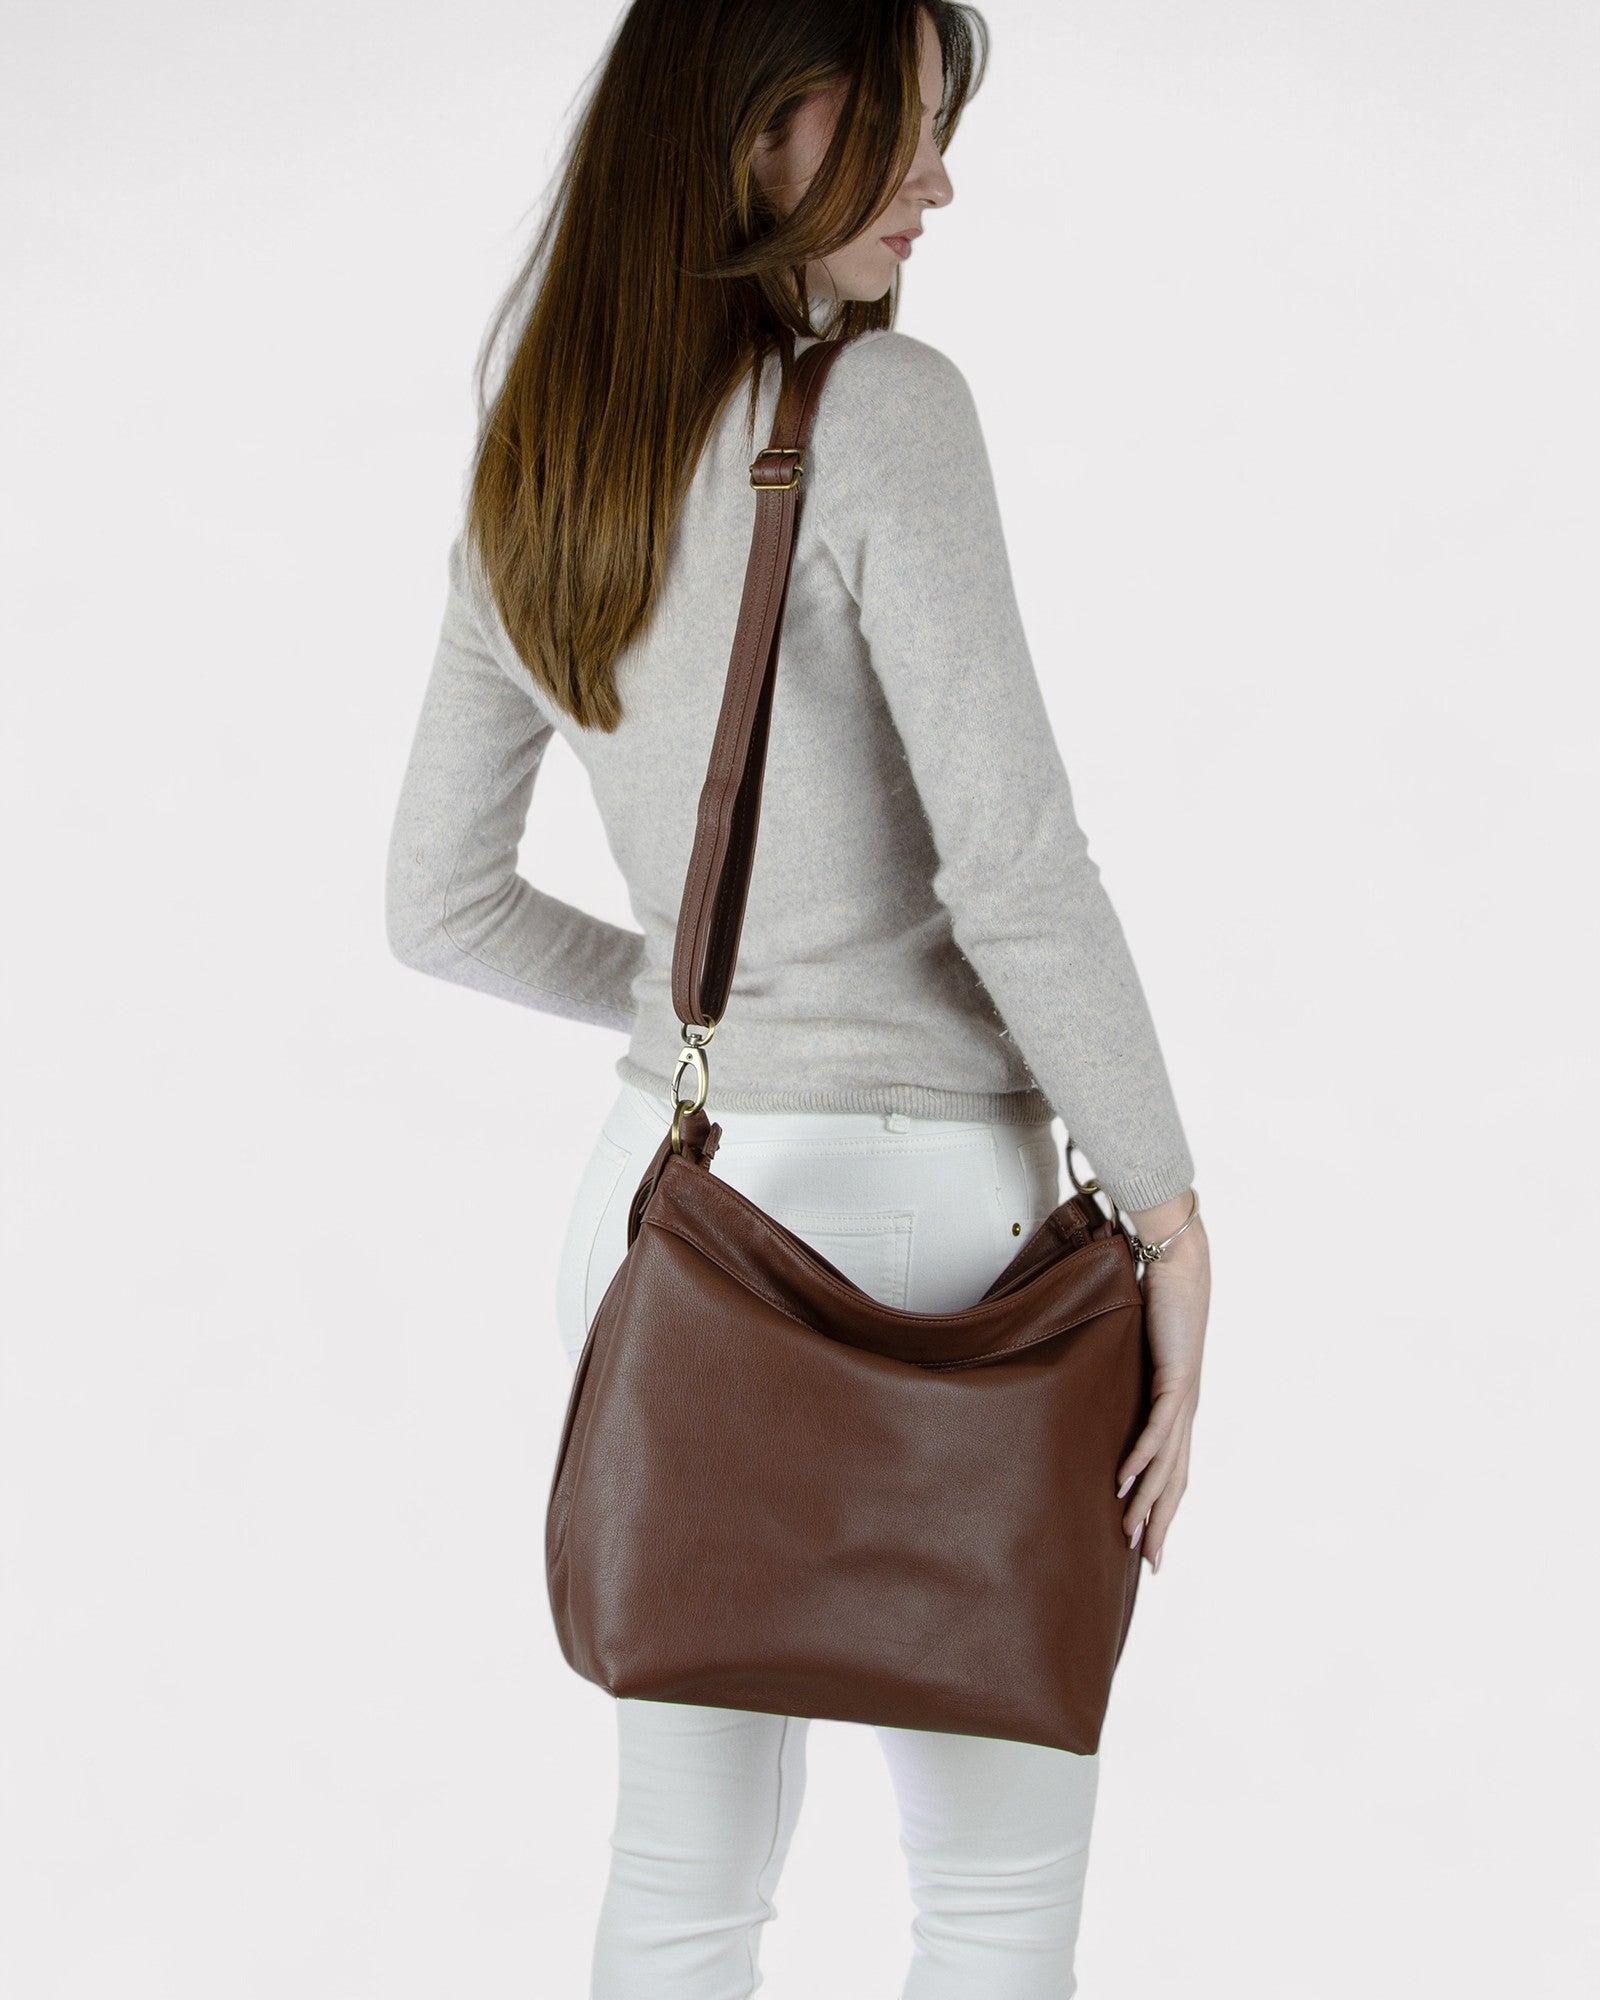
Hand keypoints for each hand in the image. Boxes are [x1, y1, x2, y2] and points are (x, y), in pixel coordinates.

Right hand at [1114, 1199, 1209, 1572]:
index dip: (1161, 1505)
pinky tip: (1128, 1482)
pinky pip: (1159, 1430)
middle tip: (1151, 1563)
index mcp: (1176, 1403)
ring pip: (1168, 1464)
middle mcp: (1185, 1408)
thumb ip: (1117, 1363)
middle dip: (1163, 1523)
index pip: (1170, 1467)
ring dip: (1150, 1502)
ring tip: (1134, 1534)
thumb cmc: (1158, 1294)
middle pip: (1176, 1479)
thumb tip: (1088, 1369)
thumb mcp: (1132, 1342)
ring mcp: (1184, 1397)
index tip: (1147, 1540)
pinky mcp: (1178, 1379)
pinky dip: (1144, 1459)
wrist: (1179, 1261)